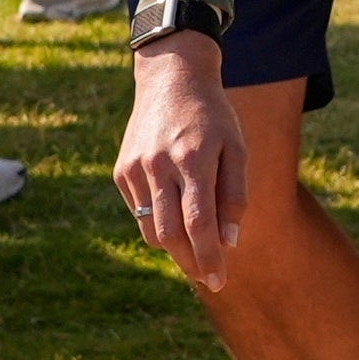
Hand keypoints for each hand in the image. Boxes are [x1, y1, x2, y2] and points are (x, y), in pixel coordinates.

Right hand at [117, 35, 247, 287]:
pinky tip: (176, 207)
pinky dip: (160, 220)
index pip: (199, 224)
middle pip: (170, 234)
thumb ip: (234, 195)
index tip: (219, 281)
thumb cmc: (213, 117)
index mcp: (193, 160)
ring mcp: (135, 169)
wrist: (171, 79)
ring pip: (151, 229)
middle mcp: (159, 166)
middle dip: (190, 262)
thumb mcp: (237, 148)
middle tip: (210, 277)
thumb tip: (229, 241)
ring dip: (175, 247)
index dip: (209, 257)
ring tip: (197, 245)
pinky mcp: (121, 170)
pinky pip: (141, 210)